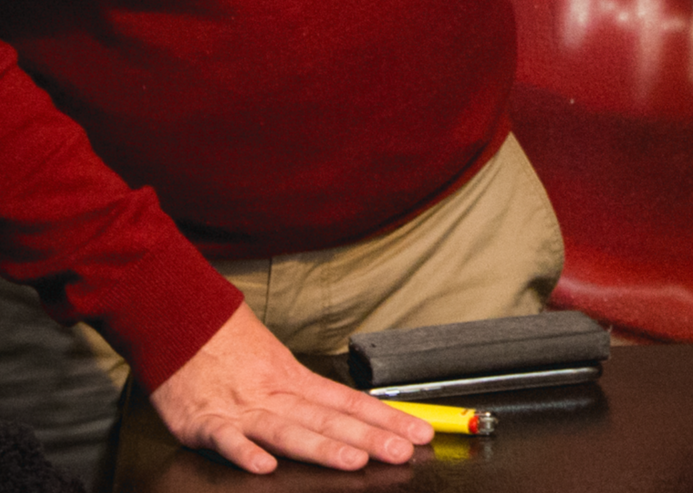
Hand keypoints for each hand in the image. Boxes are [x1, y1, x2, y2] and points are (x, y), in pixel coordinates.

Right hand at [150, 303, 433, 473]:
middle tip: (403, 451)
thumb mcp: (277, 364)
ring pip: (288, 429)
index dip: (388, 419)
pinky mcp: (203, 421)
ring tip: (353, 459)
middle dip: (370, 438)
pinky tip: (264, 464)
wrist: (180, 320)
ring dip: (322, 446)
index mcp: (296, 381)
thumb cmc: (227, 345)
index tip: (420, 432)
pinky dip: (244, 451)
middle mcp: (276, 394)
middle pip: (330, 418)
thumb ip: (307, 395)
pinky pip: (226, 439)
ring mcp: (242, 408)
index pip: (352, 403)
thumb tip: (352, 415)